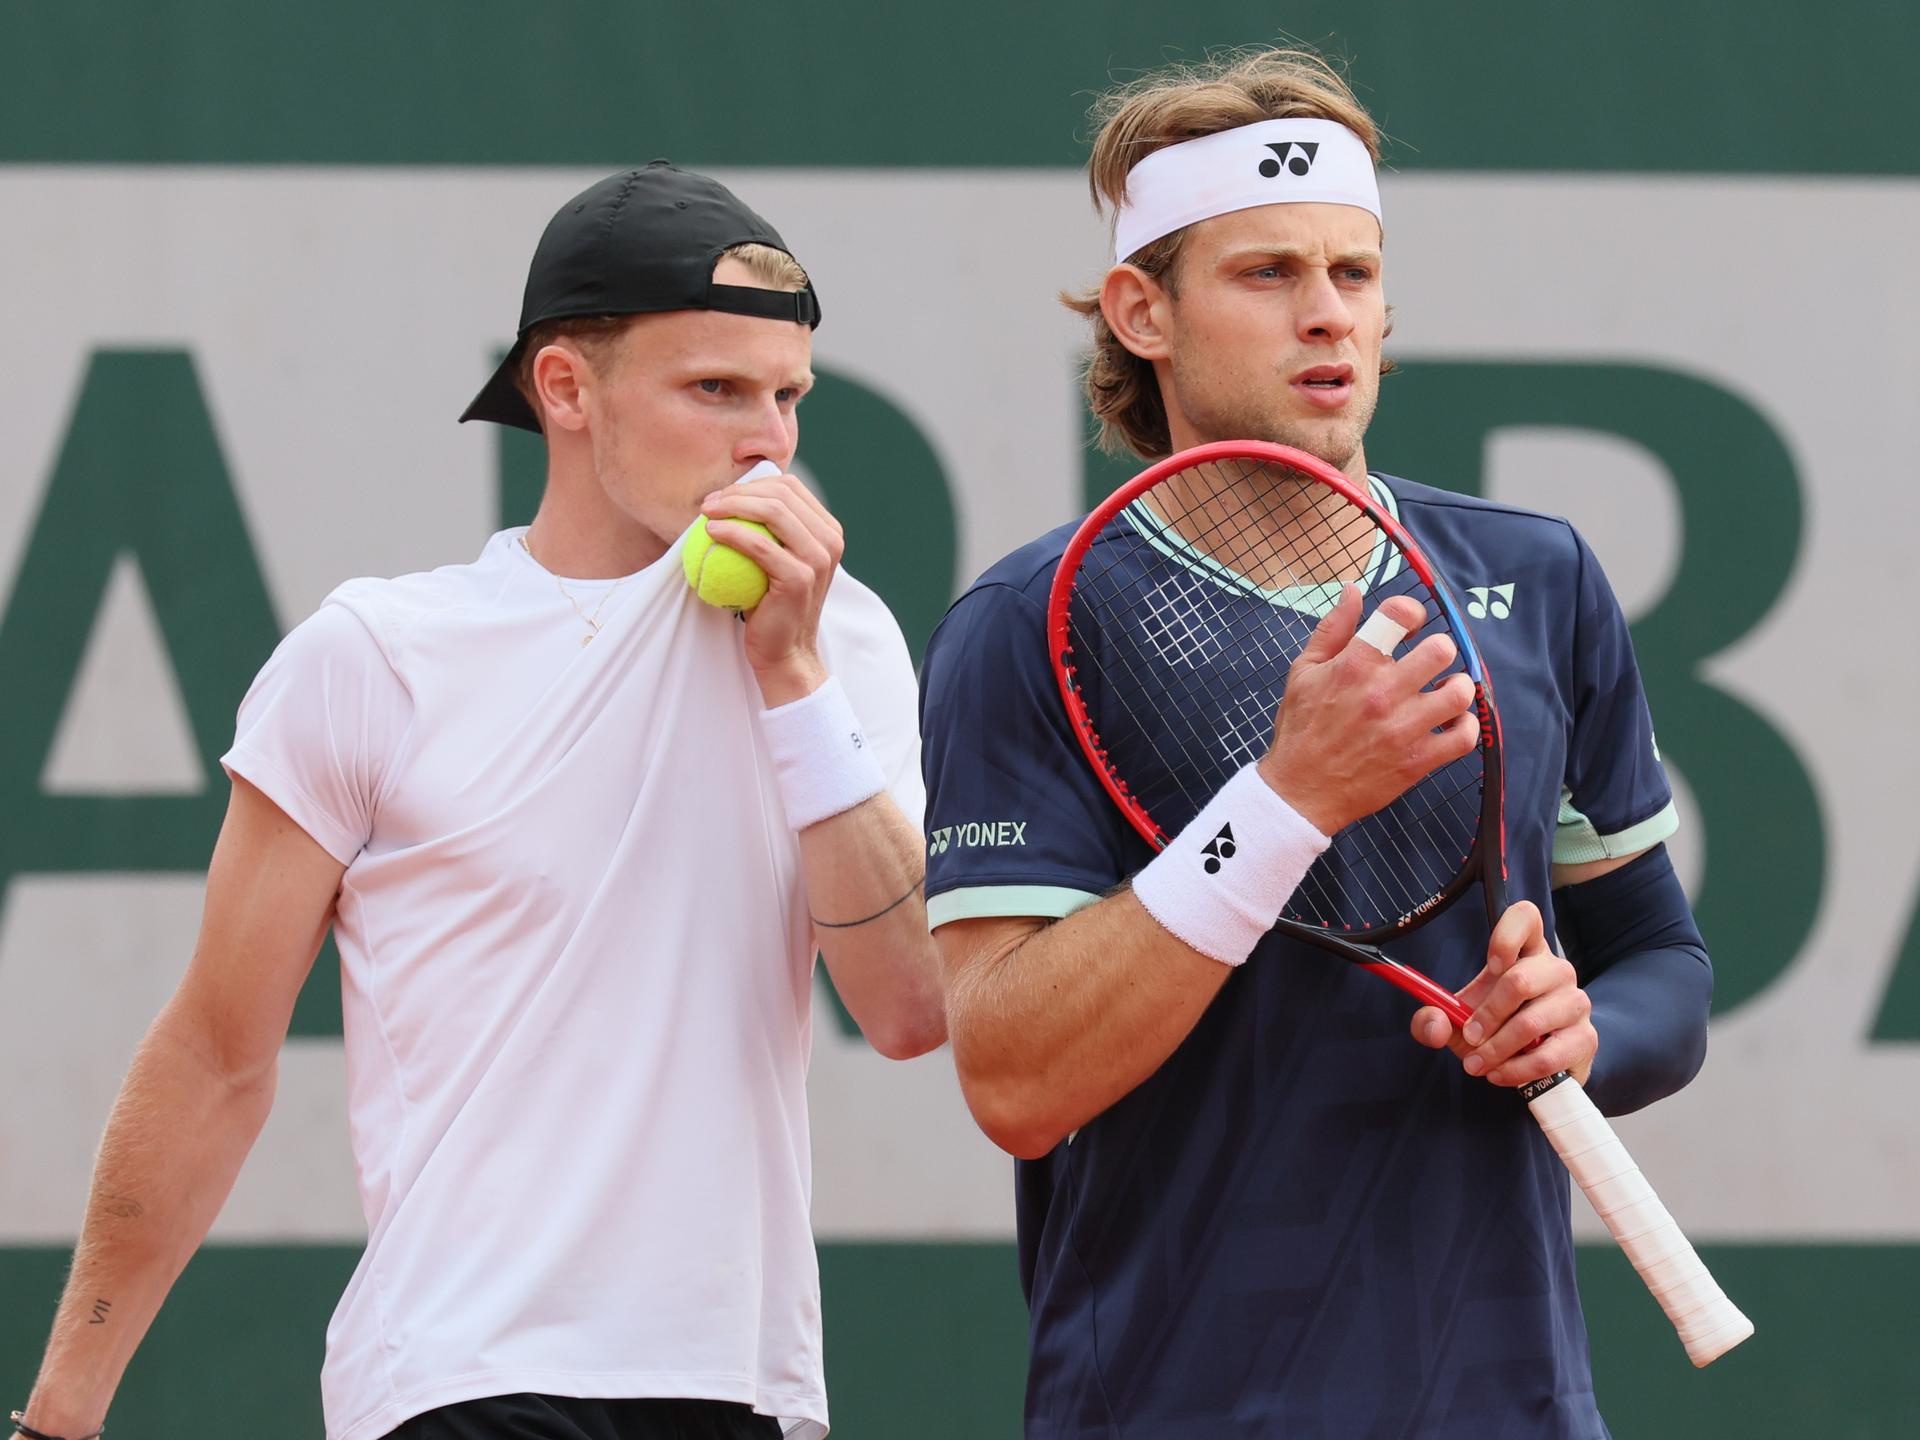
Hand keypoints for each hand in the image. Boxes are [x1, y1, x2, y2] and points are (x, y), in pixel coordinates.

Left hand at [699, 471, 844, 705]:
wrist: (785, 650)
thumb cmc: (770, 603)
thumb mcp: (776, 559)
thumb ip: (770, 529)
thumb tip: (734, 493)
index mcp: (828, 530)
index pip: (789, 487)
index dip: (752, 484)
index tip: (721, 496)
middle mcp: (830, 540)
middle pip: (781, 494)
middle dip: (739, 491)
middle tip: (708, 504)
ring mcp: (819, 559)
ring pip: (773, 512)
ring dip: (733, 506)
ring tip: (705, 515)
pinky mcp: (801, 578)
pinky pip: (760, 546)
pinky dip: (732, 533)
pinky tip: (711, 532)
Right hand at [1258, 586, 1478, 833]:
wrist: (1300, 791)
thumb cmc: (1302, 728)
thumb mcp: (1304, 671)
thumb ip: (1332, 629)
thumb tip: (1353, 590)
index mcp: (1354, 665)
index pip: (1401, 614)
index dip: (1412, 614)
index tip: (1409, 628)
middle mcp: (1383, 693)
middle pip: (1441, 650)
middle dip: (1437, 651)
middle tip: (1427, 665)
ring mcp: (1404, 728)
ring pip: (1459, 693)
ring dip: (1455, 688)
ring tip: (1441, 693)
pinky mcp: (1418, 761)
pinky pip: (1464, 736)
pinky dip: (1463, 727)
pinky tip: (1448, 724)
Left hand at [1409, 900, 1597, 1086]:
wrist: (1536, 1063)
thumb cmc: (1497, 1028)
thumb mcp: (1458, 1021)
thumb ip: (1433, 1019)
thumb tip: (1434, 1023)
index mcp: (1526, 951)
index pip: (1526, 917)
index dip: (1508, 935)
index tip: (1491, 965)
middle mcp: (1556, 970)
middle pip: (1521, 979)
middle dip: (1486, 1014)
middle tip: (1469, 1037)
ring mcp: (1576, 1003)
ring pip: (1532, 1021)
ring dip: (1498, 1048)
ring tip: (1478, 1063)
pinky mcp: (1586, 1038)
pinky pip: (1548, 1055)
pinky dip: (1516, 1069)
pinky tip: (1500, 1074)